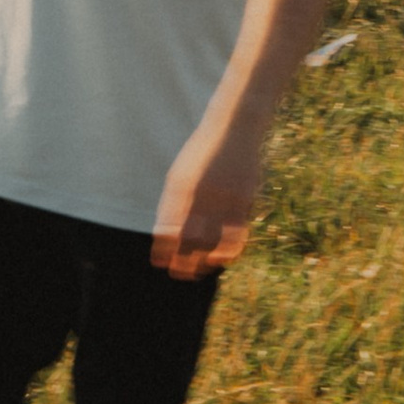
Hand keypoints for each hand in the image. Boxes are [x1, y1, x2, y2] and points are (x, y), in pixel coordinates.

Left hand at [149, 134, 261, 279]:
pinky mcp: (244, 200)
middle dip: (182, 260)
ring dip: (205, 261)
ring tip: (199, 272)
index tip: (159, 263)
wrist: (233, 129)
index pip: (168, 226)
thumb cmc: (202, 154)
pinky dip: (229, 251)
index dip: (163, 248)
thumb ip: (173, 202)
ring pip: (214, 240)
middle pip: (189, 238)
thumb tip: (165, 233)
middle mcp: (201, 194)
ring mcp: (224, 197)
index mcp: (181, 187)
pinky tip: (223, 260)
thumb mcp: (180, 174)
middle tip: (178, 274)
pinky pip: (237, 233)